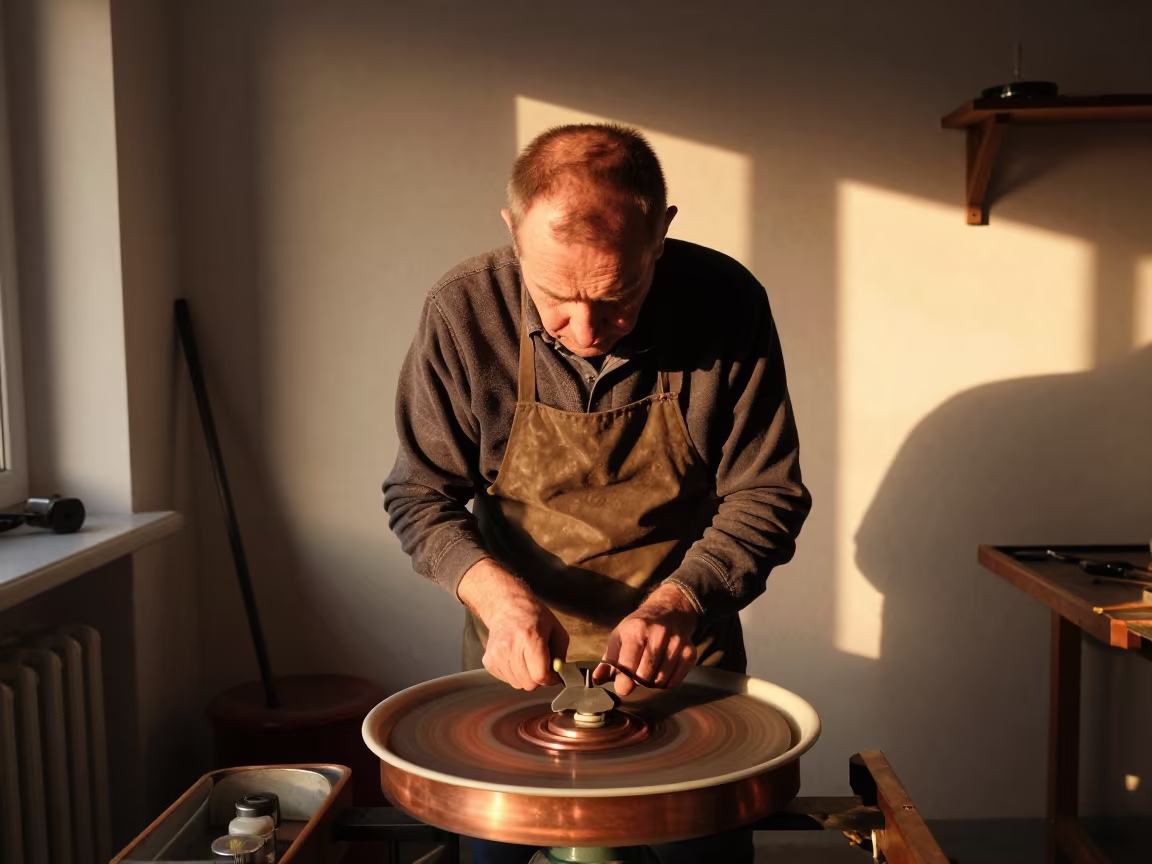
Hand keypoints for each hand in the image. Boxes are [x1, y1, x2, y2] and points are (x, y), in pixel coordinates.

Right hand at [457, 559, 568, 689]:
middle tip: (540, 663)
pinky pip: (507, 680)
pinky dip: (514, 674)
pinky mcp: (489, 661)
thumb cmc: (533, 616)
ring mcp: (497, 655)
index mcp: (530, 638)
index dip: (551, 678)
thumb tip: (560, 674)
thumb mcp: (557, 630)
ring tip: (527, 658)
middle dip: (538, 677)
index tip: (554, 673)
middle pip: (529, 683)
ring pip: (517, 684)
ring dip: (526, 676)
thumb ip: (561, 654)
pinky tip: (516, 658)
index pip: (540, 675)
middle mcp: (511, 647)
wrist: (506, 606)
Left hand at [594, 583, 698, 696]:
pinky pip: (675, 681)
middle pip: (645, 677)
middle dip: (638, 681)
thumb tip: (597, 679)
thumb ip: (608, 660)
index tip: (622, 686)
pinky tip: (661, 671)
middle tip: (636, 675)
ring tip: (649, 671)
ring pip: (660, 680)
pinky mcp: (690, 652)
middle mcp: (659, 634)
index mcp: (637, 630)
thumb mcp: (619, 636)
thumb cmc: (640, 626)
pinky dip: (666, 683)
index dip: (623, 683)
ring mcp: (677, 643)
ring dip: (652, 683)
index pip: (628, 667)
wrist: (670, 610)